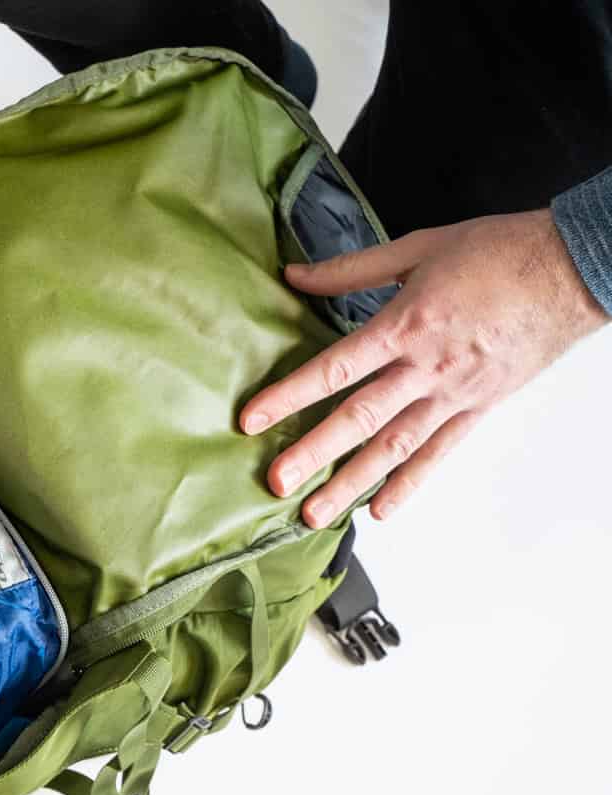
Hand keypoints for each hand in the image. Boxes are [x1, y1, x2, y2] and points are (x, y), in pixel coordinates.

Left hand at [240, 209, 608, 525]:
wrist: (576, 267)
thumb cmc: (499, 252)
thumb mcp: (418, 247)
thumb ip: (350, 270)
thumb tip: (294, 275)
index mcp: (406, 326)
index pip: (335, 368)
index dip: (290, 396)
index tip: (252, 420)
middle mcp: (427, 369)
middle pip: (360, 419)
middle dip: (314, 454)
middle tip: (276, 484)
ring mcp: (454, 394)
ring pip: (395, 447)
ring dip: (351, 483)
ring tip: (315, 514)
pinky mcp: (479, 408)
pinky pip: (439, 452)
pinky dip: (409, 483)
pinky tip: (380, 509)